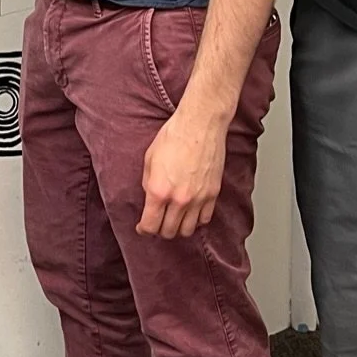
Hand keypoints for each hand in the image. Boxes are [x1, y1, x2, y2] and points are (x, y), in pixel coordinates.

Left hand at [138, 108, 225, 237]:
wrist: (200, 124)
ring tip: (174, 219)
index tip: (143, 227)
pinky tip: (191, 212)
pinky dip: (196, 220)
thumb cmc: (174, 136)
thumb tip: (150, 197)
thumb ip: (148, 183)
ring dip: (178, 227)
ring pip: (188, 230)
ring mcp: (198, 199)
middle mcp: (179, 199)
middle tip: (157, 222)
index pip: (150, 225)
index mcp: (158, 190)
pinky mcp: (213, 194)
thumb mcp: (149, 159)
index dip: (144, 229)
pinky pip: (204, 219)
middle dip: (160, 229)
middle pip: (168, 232)